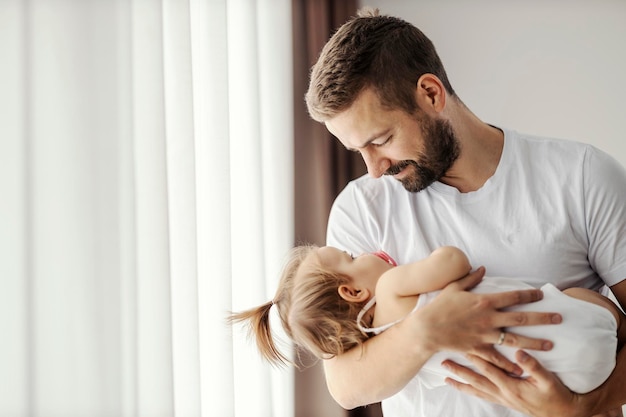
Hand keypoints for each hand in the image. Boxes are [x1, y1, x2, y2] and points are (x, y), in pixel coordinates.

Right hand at [412, 267, 561, 373]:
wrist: (427, 328)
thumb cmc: (439, 306)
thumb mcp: (454, 288)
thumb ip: (470, 278)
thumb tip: (482, 269)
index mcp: (484, 301)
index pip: (513, 297)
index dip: (529, 295)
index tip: (541, 295)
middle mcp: (489, 317)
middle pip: (522, 318)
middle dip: (542, 318)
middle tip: (559, 319)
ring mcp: (485, 334)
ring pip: (516, 339)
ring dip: (535, 342)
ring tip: (551, 345)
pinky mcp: (479, 348)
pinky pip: (498, 358)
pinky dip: (510, 364)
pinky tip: (523, 368)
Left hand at [443, 350, 584, 416]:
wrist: (564, 414)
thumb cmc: (556, 395)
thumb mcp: (548, 380)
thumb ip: (533, 366)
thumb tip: (518, 351)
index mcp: (512, 387)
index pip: (489, 370)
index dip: (476, 358)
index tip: (463, 347)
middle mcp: (503, 394)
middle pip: (476, 381)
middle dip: (460, 372)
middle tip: (444, 364)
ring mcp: (503, 399)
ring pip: (477, 390)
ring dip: (461, 383)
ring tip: (446, 378)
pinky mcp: (505, 401)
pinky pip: (483, 396)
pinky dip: (471, 391)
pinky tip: (464, 388)